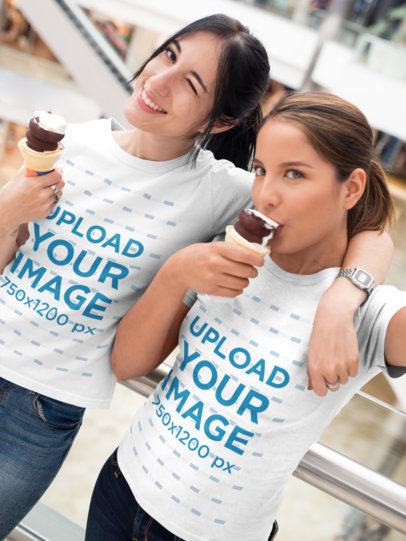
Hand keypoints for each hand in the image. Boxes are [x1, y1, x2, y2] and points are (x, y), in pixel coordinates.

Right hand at [0, 167, 63, 231]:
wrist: (7, 212)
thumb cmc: (12, 192)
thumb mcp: (19, 177)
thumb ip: (32, 169)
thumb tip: (42, 161)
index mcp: (34, 184)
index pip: (56, 176)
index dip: (59, 172)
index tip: (59, 170)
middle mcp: (41, 195)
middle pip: (59, 185)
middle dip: (57, 181)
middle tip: (53, 179)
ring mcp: (44, 205)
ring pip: (56, 194)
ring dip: (52, 191)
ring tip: (42, 190)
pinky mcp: (45, 213)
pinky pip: (54, 203)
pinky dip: (50, 200)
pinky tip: (41, 199)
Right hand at [166, 241, 263, 297]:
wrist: (180, 268)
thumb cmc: (200, 255)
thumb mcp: (214, 246)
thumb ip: (231, 249)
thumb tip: (254, 254)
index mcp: (218, 248)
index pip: (245, 255)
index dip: (257, 260)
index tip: (260, 262)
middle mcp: (215, 263)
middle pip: (246, 271)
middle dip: (253, 272)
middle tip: (252, 271)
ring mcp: (212, 277)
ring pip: (241, 283)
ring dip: (246, 282)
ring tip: (243, 278)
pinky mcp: (211, 289)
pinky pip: (233, 292)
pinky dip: (238, 290)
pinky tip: (236, 285)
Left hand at [307, 280, 360, 396]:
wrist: (333, 318)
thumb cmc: (321, 334)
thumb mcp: (311, 353)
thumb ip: (312, 372)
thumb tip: (312, 387)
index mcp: (314, 368)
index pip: (321, 391)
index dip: (323, 387)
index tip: (324, 382)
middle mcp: (328, 369)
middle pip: (334, 386)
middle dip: (333, 378)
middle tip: (331, 363)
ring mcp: (342, 366)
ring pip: (344, 380)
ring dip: (342, 372)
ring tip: (338, 356)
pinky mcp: (353, 360)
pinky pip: (353, 373)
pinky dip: (351, 367)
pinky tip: (345, 354)